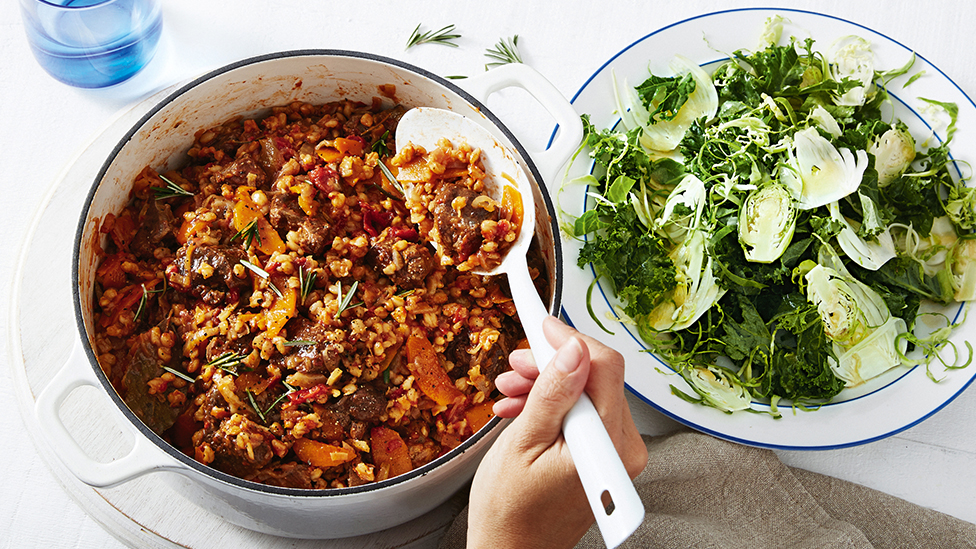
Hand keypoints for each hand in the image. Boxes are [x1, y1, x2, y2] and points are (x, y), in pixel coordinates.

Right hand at [466, 316, 646, 548]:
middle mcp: (623, 448)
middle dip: (552, 364)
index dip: (571, 340)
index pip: (604, 367)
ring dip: (547, 383)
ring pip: (586, 392)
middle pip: (596, 377)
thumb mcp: (524, 443)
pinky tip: (521, 406)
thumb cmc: (512, 512)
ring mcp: (615, 453)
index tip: (541, 325)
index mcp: (608, 446)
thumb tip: (572, 349)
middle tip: (515, 364)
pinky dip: (552, 404)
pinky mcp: (603, 455)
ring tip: (510, 389)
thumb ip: (552, 393)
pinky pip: (582, 413)